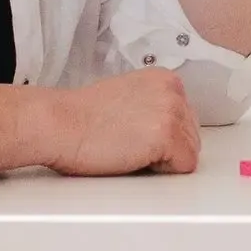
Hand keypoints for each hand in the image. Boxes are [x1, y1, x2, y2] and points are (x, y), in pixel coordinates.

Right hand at [39, 71, 199, 175]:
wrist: (58, 124)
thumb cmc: (80, 117)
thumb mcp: (128, 97)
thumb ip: (153, 106)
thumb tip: (166, 127)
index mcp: (164, 79)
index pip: (186, 118)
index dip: (163, 136)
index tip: (137, 135)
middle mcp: (173, 91)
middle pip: (192, 136)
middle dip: (168, 148)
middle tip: (130, 144)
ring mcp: (171, 112)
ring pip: (191, 152)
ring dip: (163, 159)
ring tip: (130, 149)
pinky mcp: (167, 136)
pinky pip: (185, 166)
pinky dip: (162, 171)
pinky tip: (134, 157)